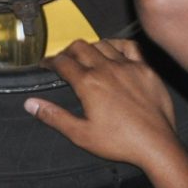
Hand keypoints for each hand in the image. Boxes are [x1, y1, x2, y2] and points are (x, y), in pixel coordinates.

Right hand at [24, 39, 185, 170]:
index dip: (50, 61)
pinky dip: (116, 44)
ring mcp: (128, 66)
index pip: (63, 63)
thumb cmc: (120, 141)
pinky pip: (129, 46)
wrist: (155, 144)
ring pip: (103, 44)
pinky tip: (112, 49)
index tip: (46, 64)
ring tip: (85, 55)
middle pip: (80, 47)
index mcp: (89, 83)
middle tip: (64, 60)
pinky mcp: (145, 69)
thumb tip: (31, 105)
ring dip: (90, 47)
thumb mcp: (81, 134)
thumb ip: (54, 116)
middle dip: (67, 51)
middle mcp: (107, 69)